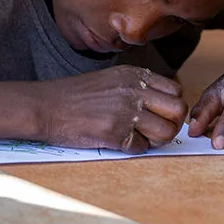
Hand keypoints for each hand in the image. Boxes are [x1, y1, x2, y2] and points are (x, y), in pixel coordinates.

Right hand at [36, 65, 186, 153]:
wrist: (45, 106)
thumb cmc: (74, 95)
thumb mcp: (110, 79)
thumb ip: (136, 87)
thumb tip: (161, 105)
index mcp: (134, 75)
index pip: (176, 91)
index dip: (172, 106)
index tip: (161, 114)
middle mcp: (134, 90)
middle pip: (179, 111)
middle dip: (172, 125)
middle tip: (157, 131)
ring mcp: (126, 112)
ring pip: (166, 132)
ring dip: (157, 140)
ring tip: (139, 139)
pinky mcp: (115, 133)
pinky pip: (141, 147)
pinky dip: (134, 149)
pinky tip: (119, 142)